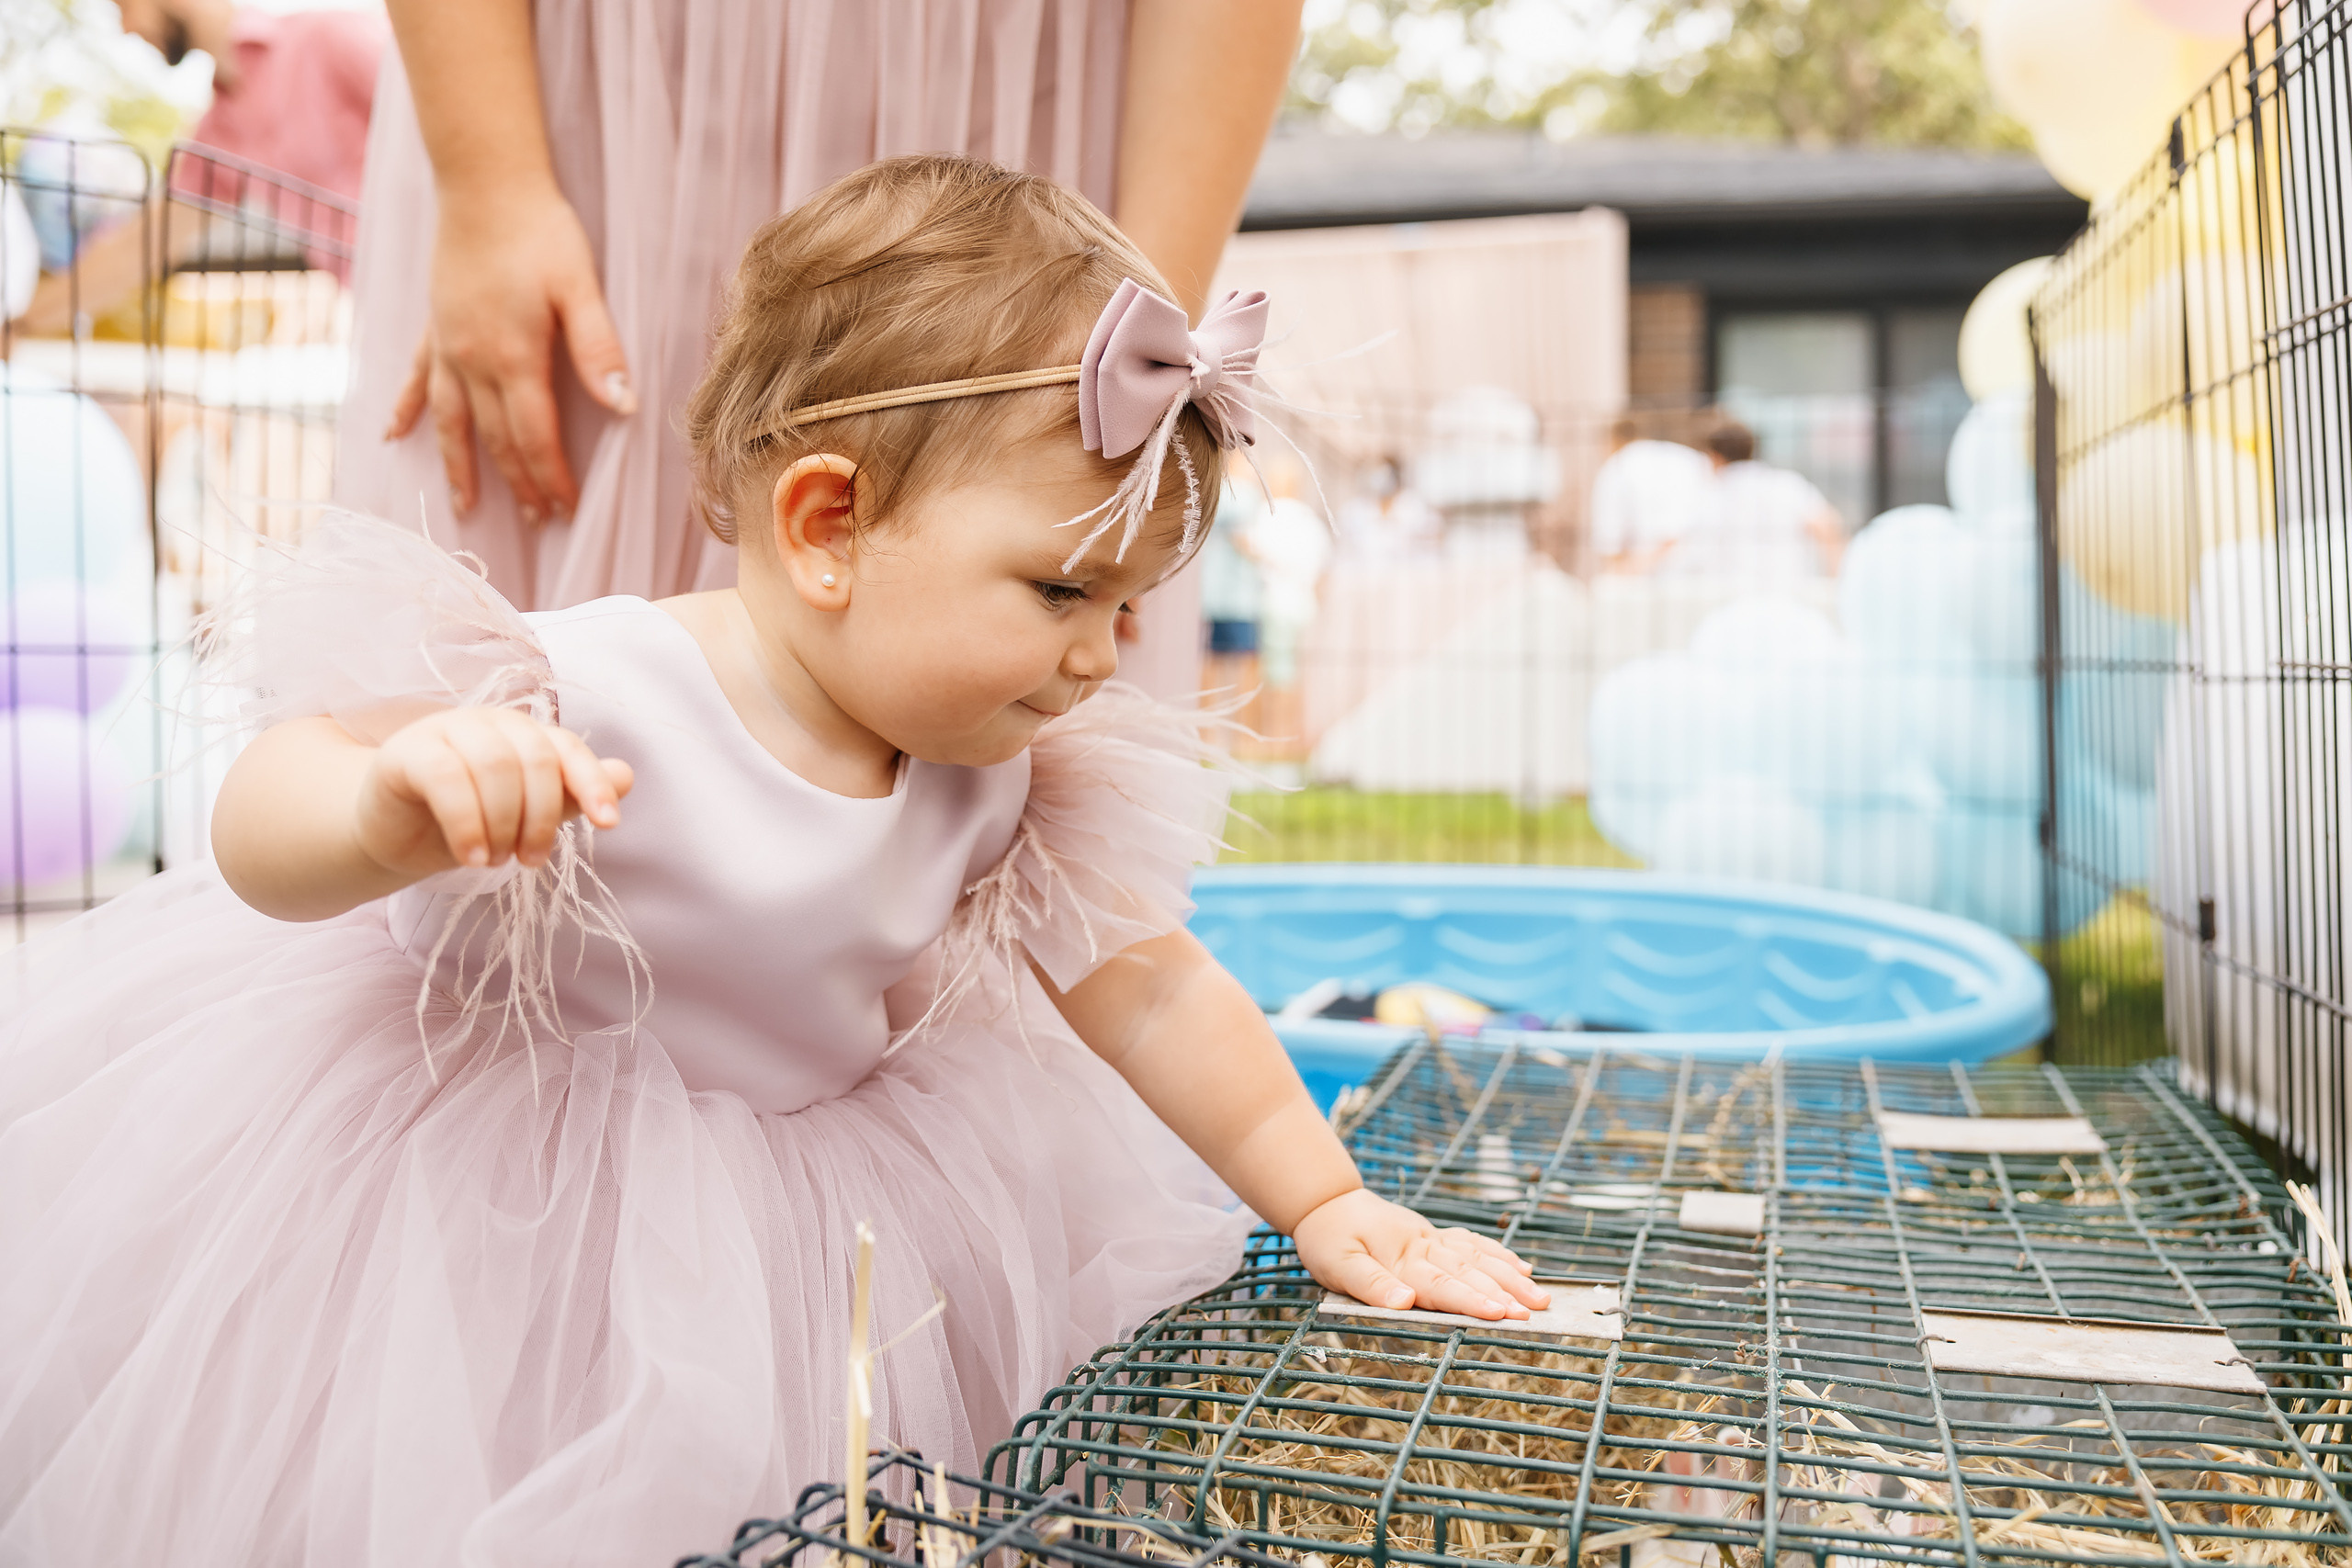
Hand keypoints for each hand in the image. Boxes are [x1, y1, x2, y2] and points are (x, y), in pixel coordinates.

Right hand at [356, 706, 632, 880]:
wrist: (394, 836)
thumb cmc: (469, 823)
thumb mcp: (525, 816)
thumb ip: (570, 795)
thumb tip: (626, 777)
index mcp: (523, 733)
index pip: (567, 748)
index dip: (592, 783)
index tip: (609, 824)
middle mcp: (488, 723)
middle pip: (535, 759)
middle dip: (540, 818)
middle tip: (529, 862)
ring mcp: (444, 730)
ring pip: (494, 766)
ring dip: (503, 824)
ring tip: (495, 862)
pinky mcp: (404, 751)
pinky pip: (446, 778)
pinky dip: (466, 824)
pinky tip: (473, 858)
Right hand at [384, 179, 636, 524]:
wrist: (484, 181)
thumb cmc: (541, 230)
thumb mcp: (581, 287)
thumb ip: (599, 349)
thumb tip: (624, 408)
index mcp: (513, 357)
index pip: (534, 437)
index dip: (550, 477)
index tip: (565, 509)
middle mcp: (471, 361)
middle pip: (495, 439)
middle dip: (517, 483)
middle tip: (535, 521)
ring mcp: (446, 346)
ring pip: (450, 422)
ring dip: (458, 467)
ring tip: (464, 508)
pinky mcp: (432, 327)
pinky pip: (413, 380)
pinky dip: (404, 411)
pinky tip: (391, 436)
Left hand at [1292, 1188, 1550, 1320]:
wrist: (1326, 1201)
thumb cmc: (1328, 1238)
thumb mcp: (1336, 1264)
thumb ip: (1369, 1284)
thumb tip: (1403, 1302)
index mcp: (1401, 1259)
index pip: (1442, 1285)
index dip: (1473, 1300)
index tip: (1502, 1313)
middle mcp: (1423, 1247)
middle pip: (1469, 1271)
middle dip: (1505, 1292)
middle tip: (1535, 1311)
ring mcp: (1432, 1238)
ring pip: (1478, 1257)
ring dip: (1510, 1276)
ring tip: (1540, 1295)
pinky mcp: (1433, 1235)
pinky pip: (1472, 1242)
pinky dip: (1498, 1254)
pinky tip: (1520, 1266)